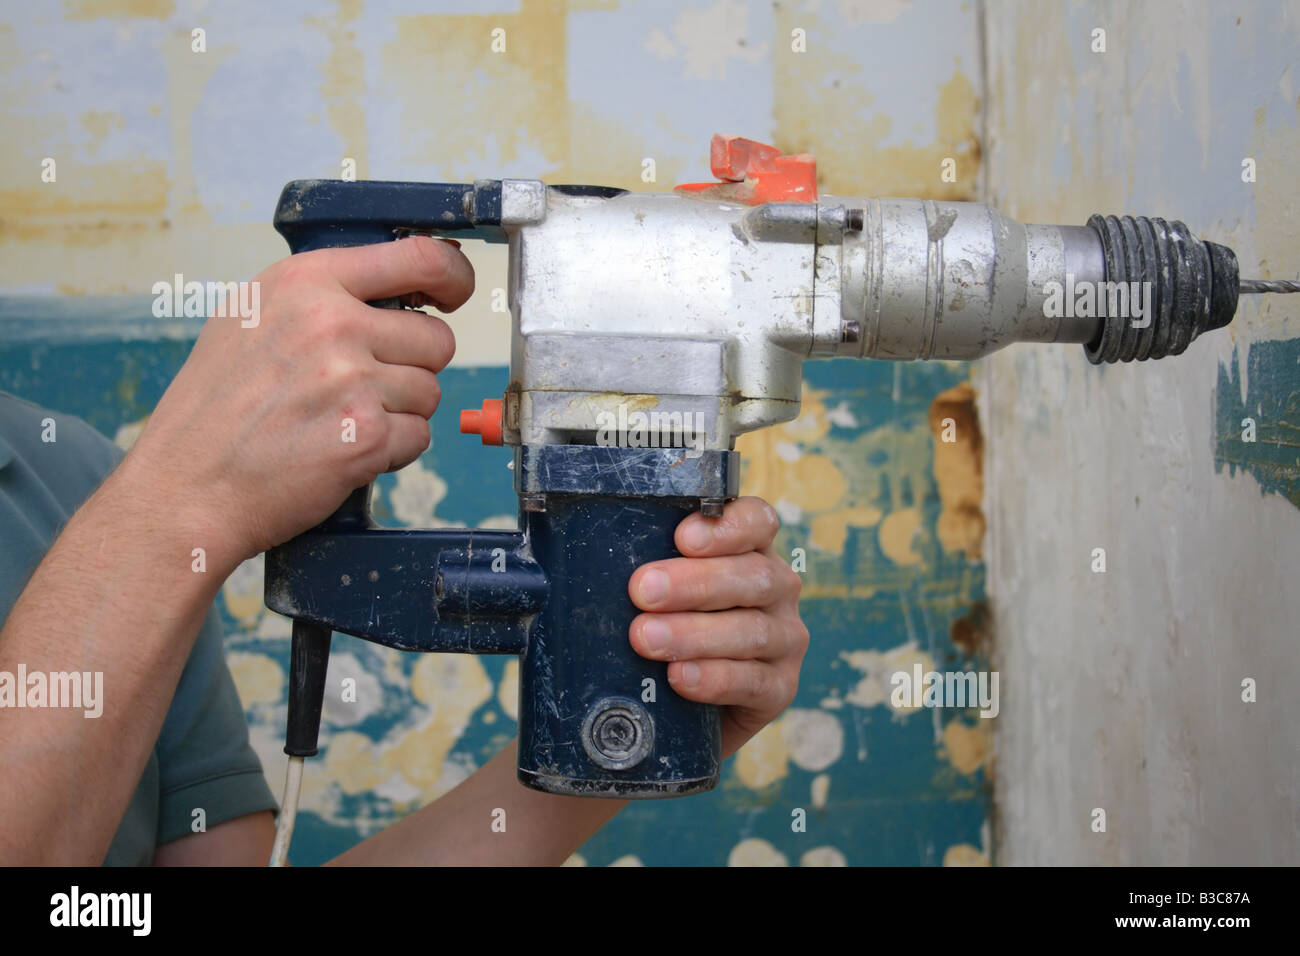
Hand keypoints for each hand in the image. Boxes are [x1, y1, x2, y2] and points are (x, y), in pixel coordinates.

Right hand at [117, 237, 472, 570]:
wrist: (187, 487)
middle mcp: (332, 323)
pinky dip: (390, 451)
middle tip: (363, 389)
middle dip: (413, 367)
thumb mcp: (250, 319)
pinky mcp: (368, 435)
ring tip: (340, 421)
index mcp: (306, 282)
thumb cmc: (213, 410)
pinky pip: (418, 437)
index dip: (452, 276)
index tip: (453, 293)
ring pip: (429, 392)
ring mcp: (352, 380)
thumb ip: (319, 297)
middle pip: (435, 339)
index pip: (418, 256)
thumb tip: (391, 289)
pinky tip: (342, 450)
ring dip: (399, 413)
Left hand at [627, 496, 809, 758]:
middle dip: (694, 582)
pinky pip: (756, 682)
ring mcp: (783, 639)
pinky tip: (681, 678)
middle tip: (641, 591)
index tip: (681, 536)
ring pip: (753, 630)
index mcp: (748, 550)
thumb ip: (633, 565)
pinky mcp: (780, 688)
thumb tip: (566, 551)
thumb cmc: (655, 633)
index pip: (756, 522)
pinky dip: (716, 679)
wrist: (668, 711)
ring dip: (695, 633)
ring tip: (646, 639)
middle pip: (752, 575)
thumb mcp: (647, 593)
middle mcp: (774, 589)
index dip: (725, 527)